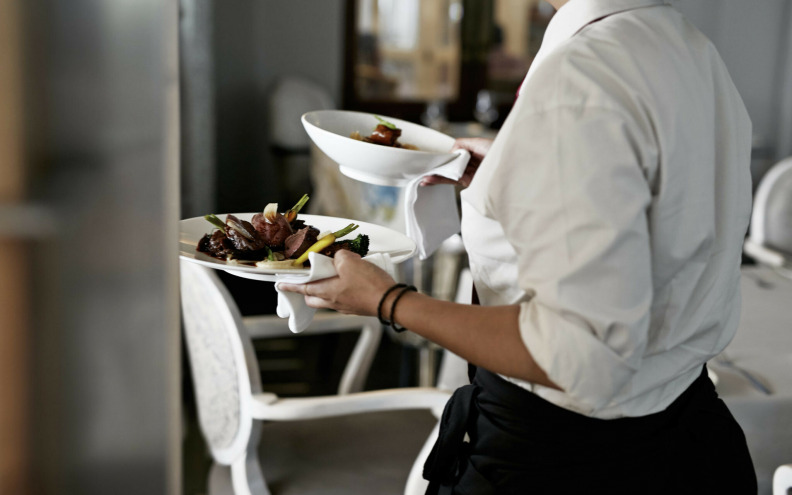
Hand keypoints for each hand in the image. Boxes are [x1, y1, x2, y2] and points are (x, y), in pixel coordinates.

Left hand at [277, 250, 395, 315]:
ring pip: (328, 300)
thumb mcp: (350, 262)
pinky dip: (341, 291)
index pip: (302, 288)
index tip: (280, 285)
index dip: (290, 285)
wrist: (390, 301)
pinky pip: (343, 299)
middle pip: (313, 298)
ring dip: (325, 290)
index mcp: (326, 292)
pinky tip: (350, 282)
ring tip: (332, 276)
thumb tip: (339, 257)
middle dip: (307, 290)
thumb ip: (339, 256)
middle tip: (307, 280)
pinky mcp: (358, 307)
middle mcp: (333, 302)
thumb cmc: (369, 284)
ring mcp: (346, 307)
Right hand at [420, 137, 493, 188]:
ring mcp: (469, 173)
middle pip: (450, 165)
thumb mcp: (478, 142)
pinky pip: (452, 180)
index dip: (443, 157)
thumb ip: (461, 144)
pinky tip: (431, 180)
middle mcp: (470, 163)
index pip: (454, 155)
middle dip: (437, 168)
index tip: (431, 159)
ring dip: (436, 176)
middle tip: (422, 171)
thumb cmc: (499, 150)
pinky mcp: (469, 182)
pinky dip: (441, 180)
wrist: (512, 165)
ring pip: (449, 174)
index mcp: (472, 152)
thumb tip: (449, 153)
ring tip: (423, 178)